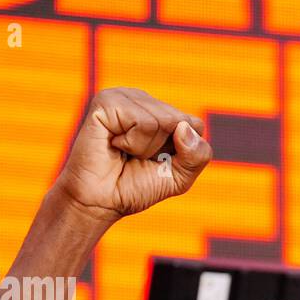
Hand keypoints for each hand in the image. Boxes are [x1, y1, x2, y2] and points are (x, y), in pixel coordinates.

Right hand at [52, 87, 212, 223]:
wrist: (101, 202)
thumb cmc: (136, 187)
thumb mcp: (179, 177)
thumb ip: (198, 155)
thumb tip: (184, 127)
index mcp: (161, 111)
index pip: (195, 125)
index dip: (182, 153)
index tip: (157, 161)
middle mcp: (142, 99)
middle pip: (180, 121)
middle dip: (162, 149)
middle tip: (136, 157)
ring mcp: (124, 97)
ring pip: (163, 120)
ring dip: (145, 147)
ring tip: (124, 151)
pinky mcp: (107, 101)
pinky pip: (143, 122)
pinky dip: (133, 142)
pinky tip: (114, 144)